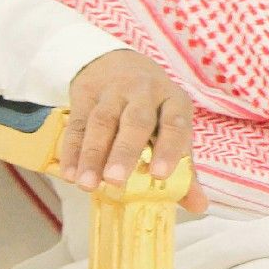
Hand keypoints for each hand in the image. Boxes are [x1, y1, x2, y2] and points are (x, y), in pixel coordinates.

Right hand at [59, 48, 207, 213]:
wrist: (117, 62)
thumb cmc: (153, 108)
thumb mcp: (172, 128)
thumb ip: (185, 169)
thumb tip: (198, 206)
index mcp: (173, 101)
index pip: (175, 123)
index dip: (168, 148)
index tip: (160, 175)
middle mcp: (145, 92)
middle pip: (135, 121)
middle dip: (125, 151)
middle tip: (116, 180)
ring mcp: (113, 91)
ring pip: (102, 122)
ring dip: (92, 155)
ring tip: (87, 184)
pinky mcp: (86, 94)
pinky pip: (78, 123)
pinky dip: (72, 149)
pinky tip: (69, 173)